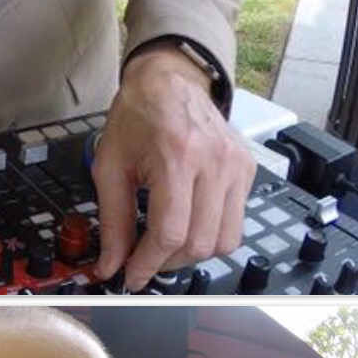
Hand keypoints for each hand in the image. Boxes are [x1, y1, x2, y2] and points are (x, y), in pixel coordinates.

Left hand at [92, 48, 254, 290]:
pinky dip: (210, 234)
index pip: (170, 231)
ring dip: (192, 254)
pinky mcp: (248, 170)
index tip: (131, 276)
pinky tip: (186, 223)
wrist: (168, 81)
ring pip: (226, 240)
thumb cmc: (136, 117)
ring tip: (164, 246)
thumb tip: (111, 263)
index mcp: (177, 156)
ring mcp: (238, 166)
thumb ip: (112, 219)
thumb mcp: (110, 165)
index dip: (148, 263)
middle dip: (167, 263)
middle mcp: (216, 162)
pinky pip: (237, 222)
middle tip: (143, 262)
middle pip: (200, 242)